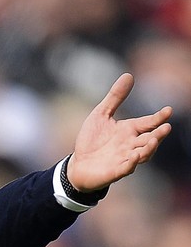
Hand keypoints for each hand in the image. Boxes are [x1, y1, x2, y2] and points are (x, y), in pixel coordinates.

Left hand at [68, 73, 171, 191]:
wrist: (78, 165)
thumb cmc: (91, 140)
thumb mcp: (100, 115)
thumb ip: (115, 97)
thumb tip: (129, 75)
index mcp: (129, 130)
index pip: (148, 123)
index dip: (158, 118)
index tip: (168, 110)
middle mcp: (131, 145)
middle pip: (149, 139)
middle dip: (158, 134)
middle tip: (166, 127)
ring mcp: (125, 159)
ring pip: (142, 154)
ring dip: (149, 148)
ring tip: (153, 140)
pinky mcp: (115, 171)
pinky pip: (126, 168)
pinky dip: (131, 163)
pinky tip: (134, 156)